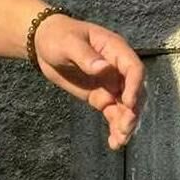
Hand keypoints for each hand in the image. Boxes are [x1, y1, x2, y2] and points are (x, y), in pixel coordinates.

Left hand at [32, 14, 145, 150]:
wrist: (45, 44)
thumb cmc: (58, 37)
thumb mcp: (69, 43)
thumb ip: (85, 56)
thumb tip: (103, 68)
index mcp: (114, 50)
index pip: (133, 68)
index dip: (134, 85)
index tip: (127, 103)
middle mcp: (116, 68)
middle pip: (133, 90)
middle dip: (132, 110)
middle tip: (124, 129)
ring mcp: (110, 84)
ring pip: (124, 106)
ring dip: (125, 124)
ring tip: (119, 142)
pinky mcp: (100, 96)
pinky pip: (112, 113)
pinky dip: (114, 127)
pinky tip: (114, 143)